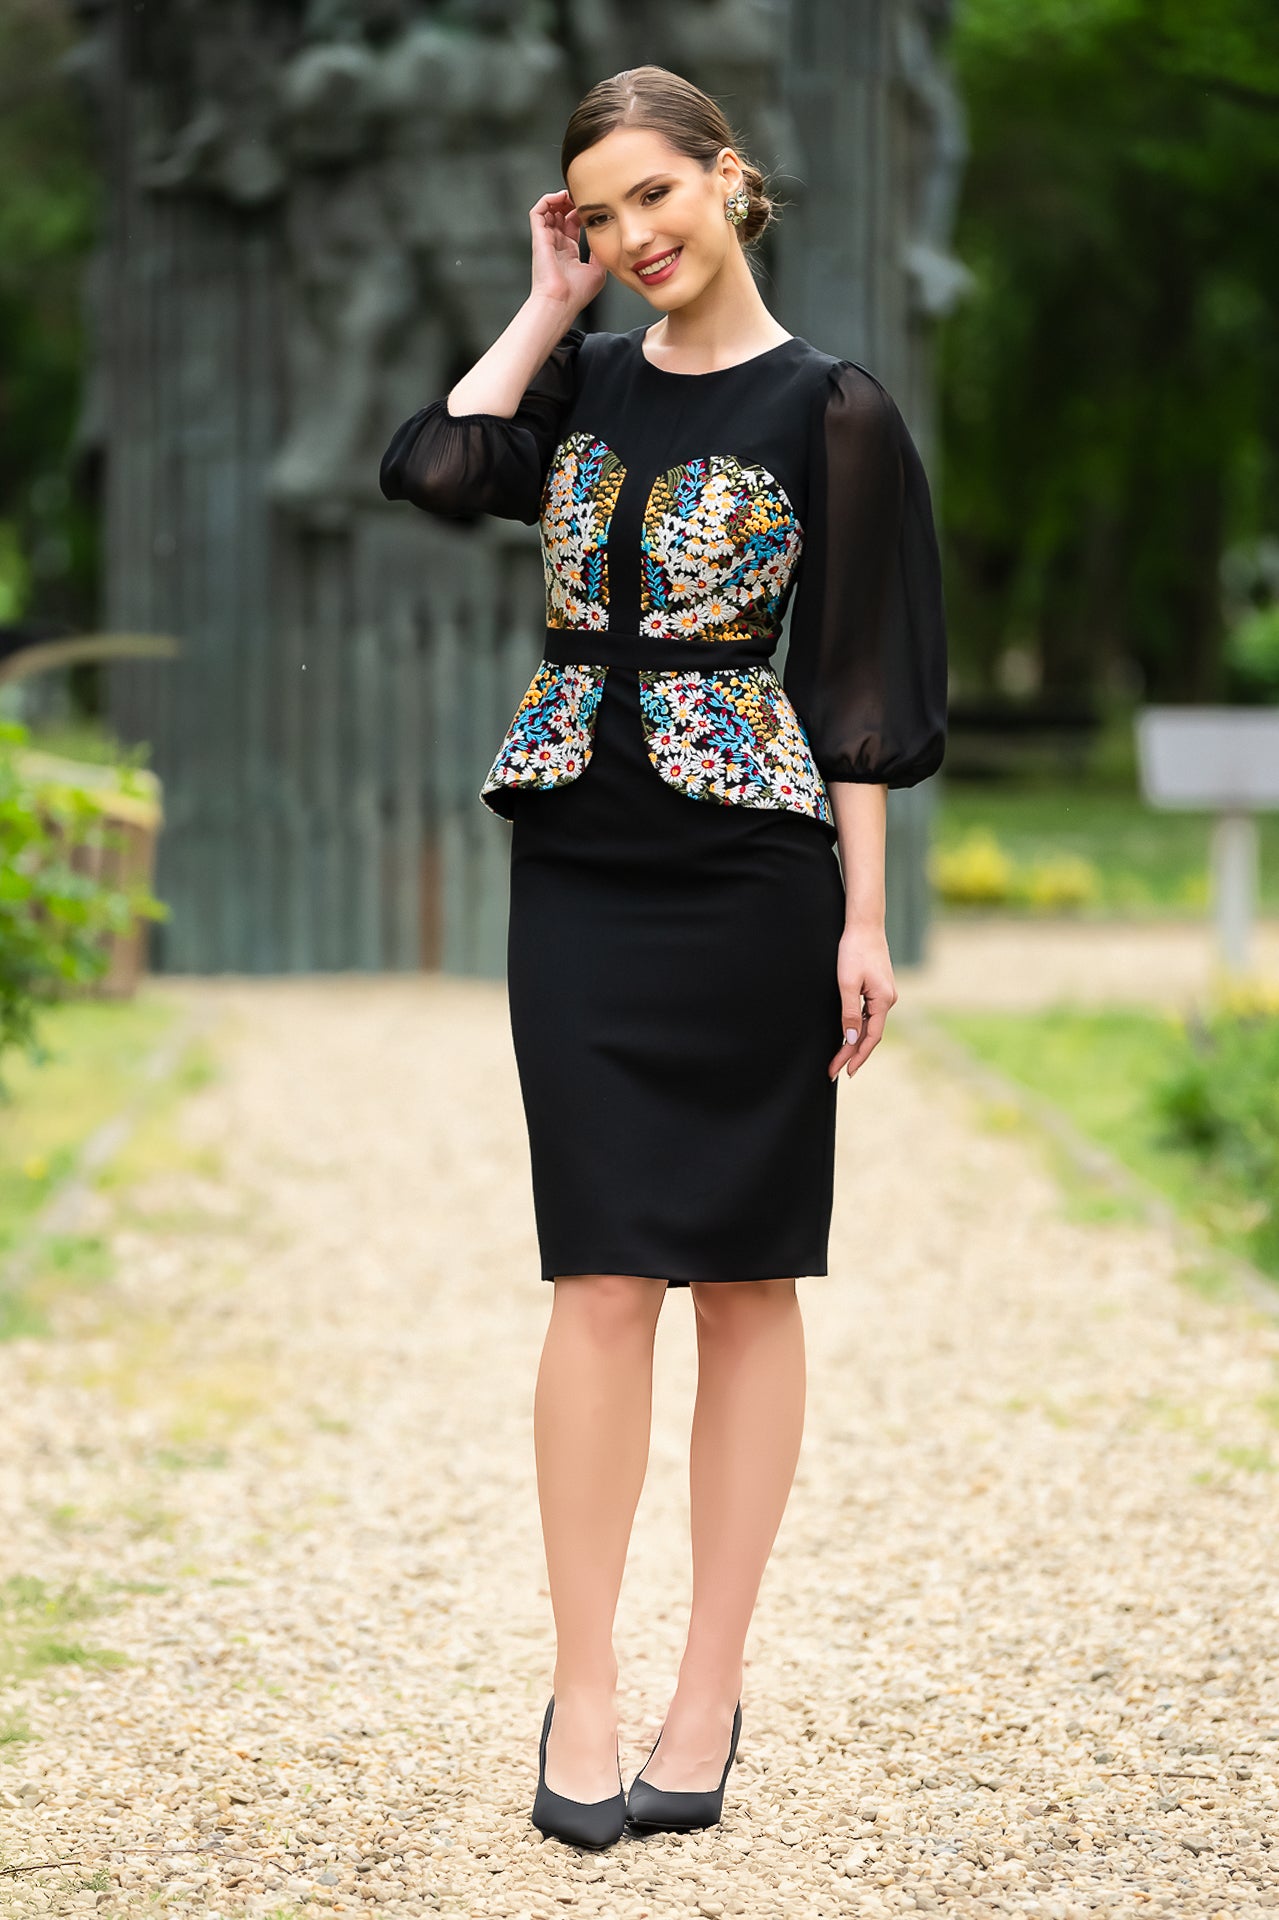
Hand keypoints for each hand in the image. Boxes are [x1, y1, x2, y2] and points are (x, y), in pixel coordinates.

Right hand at [529, 189, 606, 315]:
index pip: (572, 225)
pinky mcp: (538, 237)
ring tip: (572, 194)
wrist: (561, 302)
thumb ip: (599, 252)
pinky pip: (537, 212)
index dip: (580, 213)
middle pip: (560, 215)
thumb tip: (605, 236)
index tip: (592, 207)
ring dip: (559, 199)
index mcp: (569, 253)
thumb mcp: (597, 270)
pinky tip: (561, 197)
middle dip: (571, 202)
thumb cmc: (577, 293)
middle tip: (583, 196)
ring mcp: (546, 240)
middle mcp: (556, 245)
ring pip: (548, 210)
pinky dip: (547, 200)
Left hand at [827, 923, 896, 1080]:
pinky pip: (870, 1014)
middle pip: (870, 1034)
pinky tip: (849, 1035)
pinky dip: (859, 1027)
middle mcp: (889, 999)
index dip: (858, 1056)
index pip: (871, 1037)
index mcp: (884, 1000)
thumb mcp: (847, 983)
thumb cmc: (854, 951)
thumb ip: (850, 1012)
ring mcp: (885, 994)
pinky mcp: (879, 988)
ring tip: (839, 1058)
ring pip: (870, 1025)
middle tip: (833, 1071)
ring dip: (855, 1042)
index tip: (845, 1071)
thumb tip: (852, 1038)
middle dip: (852, 1053)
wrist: (864, 925)